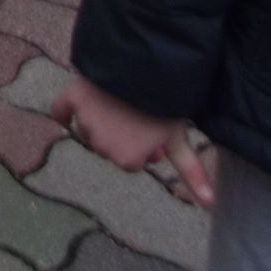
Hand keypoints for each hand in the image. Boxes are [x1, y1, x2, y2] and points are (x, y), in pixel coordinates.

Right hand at [51, 76, 214, 206]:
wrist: (146, 66)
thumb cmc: (166, 105)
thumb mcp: (178, 138)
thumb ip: (191, 172)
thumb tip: (210, 205)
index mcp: (127, 160)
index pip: (131, 161)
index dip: (143, 147)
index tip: (153, 131)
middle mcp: (101, 147)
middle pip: (108, 147)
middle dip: (120, 136)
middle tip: (137, 116)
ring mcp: (85, 122)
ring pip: (88, 130)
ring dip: (99, 122)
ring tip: (119, 103)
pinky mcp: (73, 99)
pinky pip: (60, 111)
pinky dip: (64, 112)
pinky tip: (72, 110)